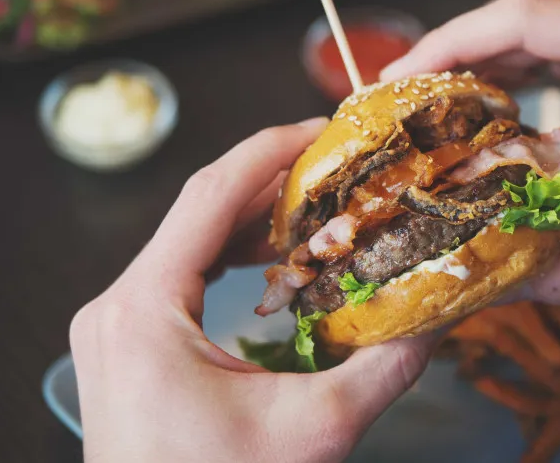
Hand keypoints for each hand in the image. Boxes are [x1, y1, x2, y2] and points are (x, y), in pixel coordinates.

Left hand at [69, 118, 435, 462]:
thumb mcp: (315, 430)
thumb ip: (386, 368)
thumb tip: (442, 315)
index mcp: (144, 310)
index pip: (209, 195)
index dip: (272, 150)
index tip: (325, 129)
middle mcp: (117, 305)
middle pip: (200, 210)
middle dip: (273, 181)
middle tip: (339, 166)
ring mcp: (116, 324)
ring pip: (190, 240)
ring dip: (253, 218)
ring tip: (318, 204)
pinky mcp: (129, 343)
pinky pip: (181, 274)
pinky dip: (231, 254)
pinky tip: (274, 255)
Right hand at [382, 0, 559, 303]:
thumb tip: (490, 293)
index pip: (520, 21)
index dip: (449, 45)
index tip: (398, 82)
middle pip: (513, 21)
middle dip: (447, 59)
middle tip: (394, 106)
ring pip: (525, 32)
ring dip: (471, 65)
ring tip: (420, 111)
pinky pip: (547, 47)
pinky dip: (505, 72)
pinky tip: (473, 109)